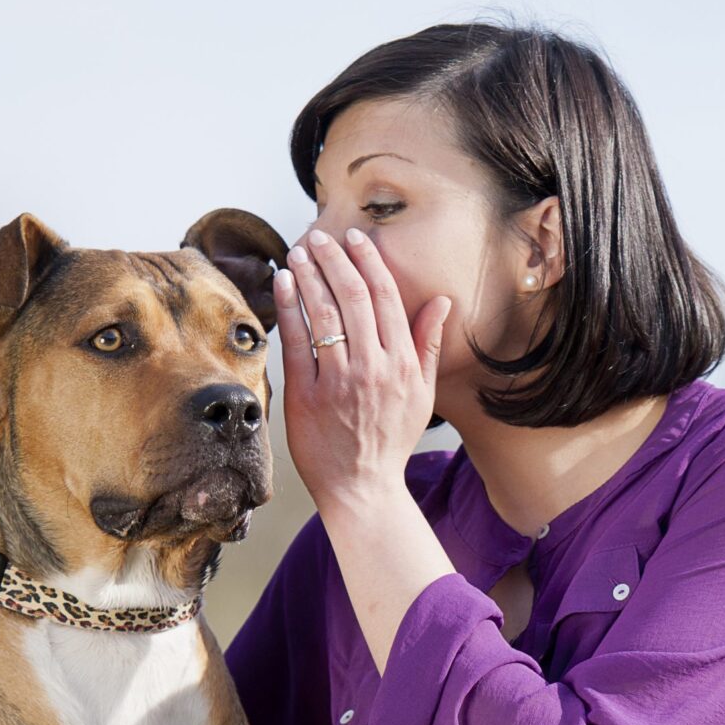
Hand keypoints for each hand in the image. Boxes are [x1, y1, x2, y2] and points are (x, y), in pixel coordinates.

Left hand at [273, 226, 452, 516]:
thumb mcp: (422, 394)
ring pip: (323, 313)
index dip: (369, 261)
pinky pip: (297, 342)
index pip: (385, 298)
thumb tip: (441, 301)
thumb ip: (427, 344)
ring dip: (309, 275)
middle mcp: (373, 367)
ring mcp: (339, 380)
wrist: (362, 488)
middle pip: (352, 297)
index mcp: (402, 363)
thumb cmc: (391, 441)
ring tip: (298, 252)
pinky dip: (289, 308)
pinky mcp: (307, 395)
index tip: (355, 238)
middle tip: (319, 236)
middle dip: (334, 259)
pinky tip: (282, 284)